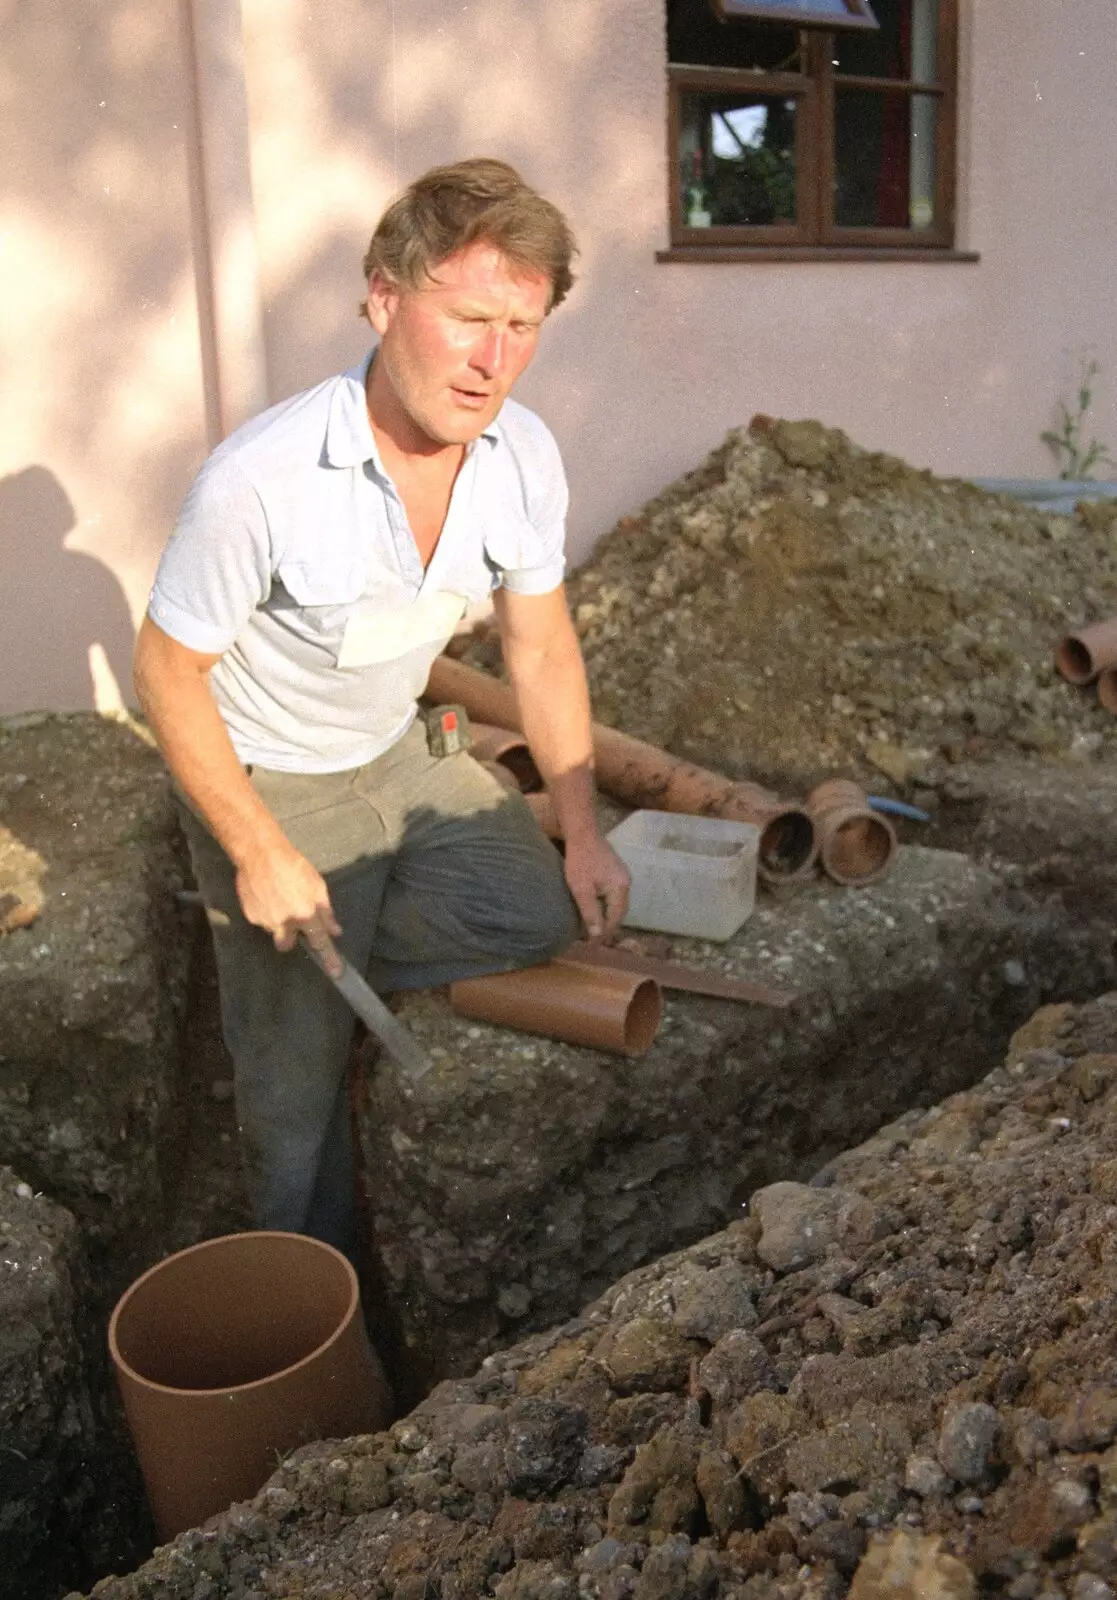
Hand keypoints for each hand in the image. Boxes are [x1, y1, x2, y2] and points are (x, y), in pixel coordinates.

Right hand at [234, 839, 342, 975]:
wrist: (260, 854)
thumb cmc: (294, 866)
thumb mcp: (317, 886)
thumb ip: (326, 912)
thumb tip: (335, 931)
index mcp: (305, 914)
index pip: (320, 942)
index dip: (329, 959)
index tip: (336, 973)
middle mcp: (285, 922)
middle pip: (287, 945)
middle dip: (290, 936)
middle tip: (291, 918)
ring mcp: (266, 921)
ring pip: (274, 931)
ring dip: (278, 921)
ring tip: (278, 898)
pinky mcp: (251, 916)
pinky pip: (262, 921)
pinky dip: (265, 912)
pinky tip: (266, 895)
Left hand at [562, 834, 629, 940]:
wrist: (582, 833)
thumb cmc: (580, 861)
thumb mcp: (581, 889)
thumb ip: (590, 912)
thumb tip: (597, 935)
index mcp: (621, 888)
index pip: (616, 918)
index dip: (605, 932)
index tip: (592, 944)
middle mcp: (626, 883)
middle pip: (619, 911)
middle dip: (607, 926)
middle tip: (593, 939)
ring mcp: (622, 876)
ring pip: (616, 903)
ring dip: (606, 915)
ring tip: (593, 926)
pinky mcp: (615, 871)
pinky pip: (612, 894)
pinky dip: (605, 904)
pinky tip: (595, 908)